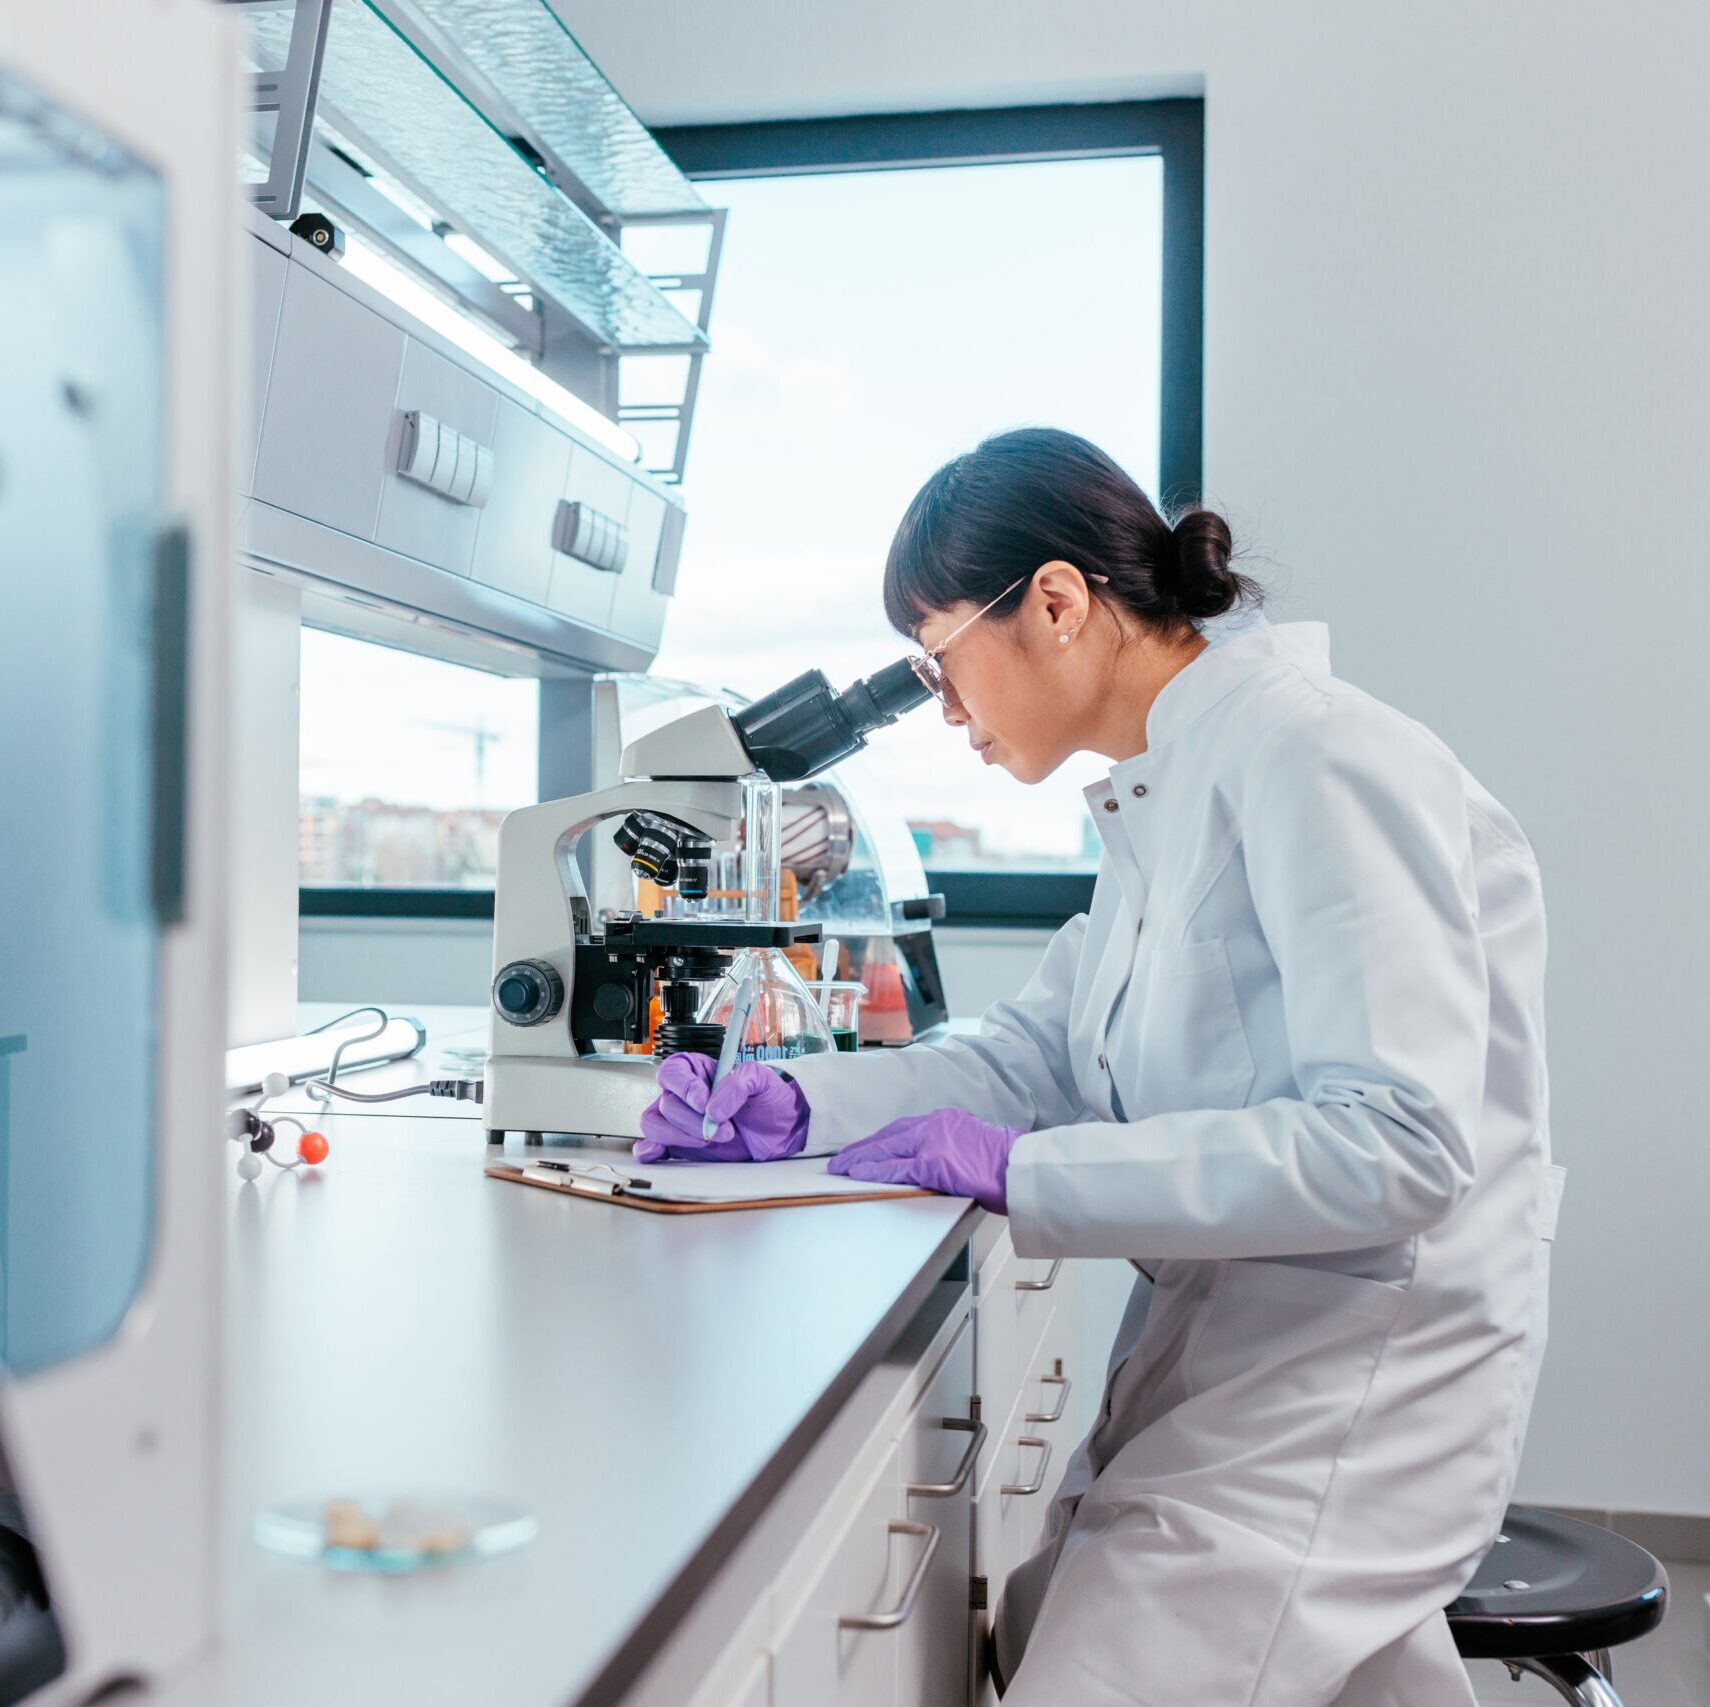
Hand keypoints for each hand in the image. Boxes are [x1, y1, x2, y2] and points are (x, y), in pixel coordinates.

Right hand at [635, 1054, 809, 1162]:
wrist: (779, 1131)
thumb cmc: (767, 1100)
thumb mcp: (761, 1080)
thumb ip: (738, 1084)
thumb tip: (713, 1108)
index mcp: (696, 1070)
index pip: (673, 1072)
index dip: (684, 1088)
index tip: (704, 1103)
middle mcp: (682, 1094)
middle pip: (666, 1104)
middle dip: (694, 1121)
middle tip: (725, 1129)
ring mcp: (677, 1120)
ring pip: (655, 1124)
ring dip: (681, 1137)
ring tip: (712, 1141)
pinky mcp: (678, 1144)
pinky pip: (651, 1146)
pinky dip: (650, 1151)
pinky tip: (658, 1154)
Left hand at [827, 1109, 1021, 1212]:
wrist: (1022, 1169)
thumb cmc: (1006, 1165)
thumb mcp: (972, 1147)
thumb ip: (947, 1149)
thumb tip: (927, 1164)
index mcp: (946, 1120)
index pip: (903, 1128)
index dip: (880, 1140)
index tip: (864, 1148)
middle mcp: (937, 1124)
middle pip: (890, 1135)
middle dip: (863, 1148)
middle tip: (842, 1159)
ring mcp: (934, 1143)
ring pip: (888, 1149)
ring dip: (861, 1159)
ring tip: (842, 1168)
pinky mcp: (934, 1164)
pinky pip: (897, 1168)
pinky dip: (875, 1172)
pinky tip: (859, 1176)